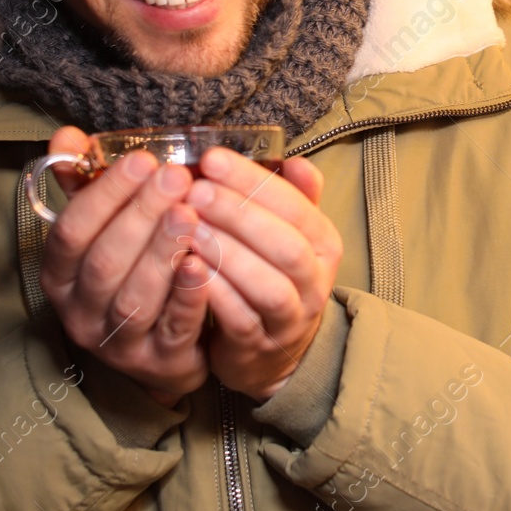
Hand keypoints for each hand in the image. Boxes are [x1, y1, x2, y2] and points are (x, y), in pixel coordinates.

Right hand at [39, 126, 210, 406]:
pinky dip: (188, 296)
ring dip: (162, 253)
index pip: (72, 231)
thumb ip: (86, 182)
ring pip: (134, 298)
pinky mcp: (159, 362)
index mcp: (61, 273)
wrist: (163, 346)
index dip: (105, 195)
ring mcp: (118, 343)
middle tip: (176, 178)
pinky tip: (203, 264)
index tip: (144, 160)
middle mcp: (81, 311)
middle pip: (105, 263)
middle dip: (140, 217)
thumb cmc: (133, 270)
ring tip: (190, 215)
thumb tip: (67, 135)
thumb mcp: (105, 226)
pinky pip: (173, 329)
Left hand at [184, 146, 341, 400]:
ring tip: (188, 228)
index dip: (252, 181)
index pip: (296, 206)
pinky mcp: (259, 346)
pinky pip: (240, 320)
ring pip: (267, 285)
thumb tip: (295, 162)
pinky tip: (187, 269)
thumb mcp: (289, 235)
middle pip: (285, 245)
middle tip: (195, 191)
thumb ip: (293, 198)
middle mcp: (315, 281)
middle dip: (239, 214)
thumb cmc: (273, 275)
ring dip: (226, 255)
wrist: (273, 352)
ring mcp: (290, 318)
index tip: (211, 159)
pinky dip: (215, 294)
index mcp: (323, 243)